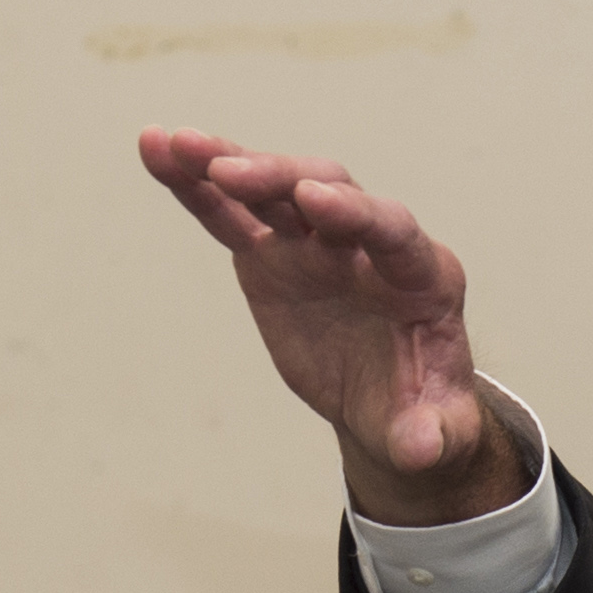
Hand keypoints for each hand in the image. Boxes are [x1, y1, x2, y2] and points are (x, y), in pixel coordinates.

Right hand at [139, 126, 527, 524]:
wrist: (389, 405)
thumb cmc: (422, 410)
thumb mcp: (435, 434)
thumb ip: (430, 436)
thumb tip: (421, 449)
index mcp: (421, 276)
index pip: (392, 231)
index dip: (356, 213)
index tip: (314, 202)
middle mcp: (368, 244)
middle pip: (329, 192)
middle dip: (282, 180)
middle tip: (231, 173)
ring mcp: (316, 241)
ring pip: (275, 190)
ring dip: (228, 163)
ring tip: (176, 144)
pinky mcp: (272, 253)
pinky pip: (232, 213)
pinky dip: (196, 186)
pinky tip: (157, 150)